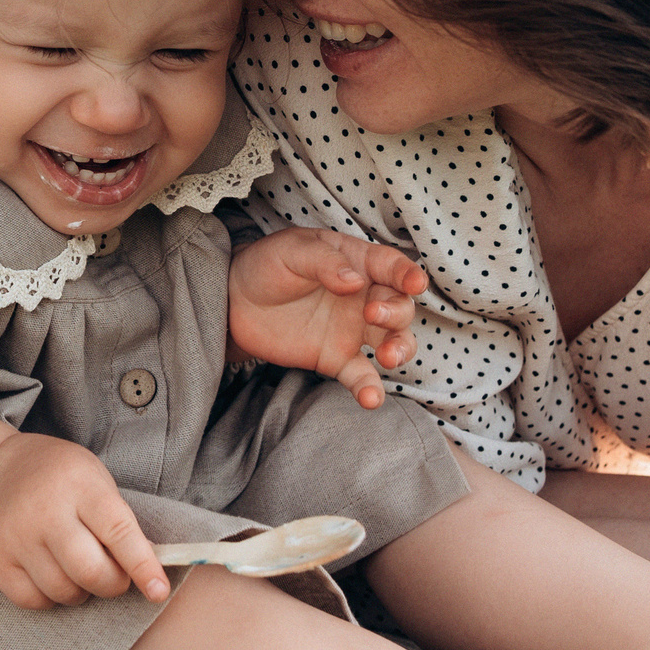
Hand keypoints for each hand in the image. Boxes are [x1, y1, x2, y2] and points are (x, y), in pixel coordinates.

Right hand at [0, 434, 169, 609]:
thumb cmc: (56, 477)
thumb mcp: (93, 479)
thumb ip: (117, 521)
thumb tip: (146, 572)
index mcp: (79, 484)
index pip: (119, 532)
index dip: (143, 567)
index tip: (158, 592)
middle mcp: (44, 510)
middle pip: (91, 572)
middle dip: (112, 584)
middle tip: (113, 576)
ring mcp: (14, 536)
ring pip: (64, 591)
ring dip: (81, 592)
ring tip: (76, 568)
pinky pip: (33, 600)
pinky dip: (50, 597)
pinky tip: (50, 574)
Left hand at [227, 227, 427, 406]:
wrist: (234, 301)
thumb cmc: (266, 265)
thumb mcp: (291, 250)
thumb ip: (324, 262)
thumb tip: (355, 281)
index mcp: (357, 262)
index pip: (391, 266)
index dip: (407, 274)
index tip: (416, 283)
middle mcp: (364, 297)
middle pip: (399, 306)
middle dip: (397, 312)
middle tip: (373, 315)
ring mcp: (353, 330)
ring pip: (393, 341)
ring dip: (399, 349)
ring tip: (387, 358)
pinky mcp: (337, 359)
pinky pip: (361, 375)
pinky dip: (370, 388)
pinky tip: (371, 399)